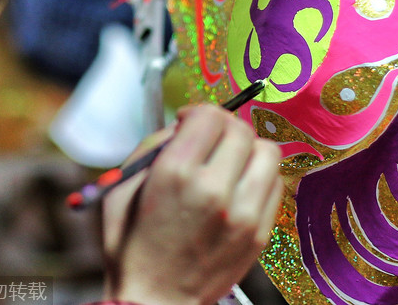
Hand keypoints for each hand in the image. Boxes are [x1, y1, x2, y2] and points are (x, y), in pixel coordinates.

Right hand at [102, 105, 283, 304]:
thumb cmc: (133, 246)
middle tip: (208, 139)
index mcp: (175, 174)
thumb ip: (153, 146)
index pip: (209, 116)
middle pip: (240, 129)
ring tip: (229, 161)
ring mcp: (243, 213)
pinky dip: (259, 176)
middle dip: (222, 126)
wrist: (155, 300)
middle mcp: (214, 190)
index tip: (189, 121)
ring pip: (267, 152)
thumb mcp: (122, 188)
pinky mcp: (260, 232)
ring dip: (247, 149)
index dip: (198, 111)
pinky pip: (275, 184)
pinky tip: (239, 186)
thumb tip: (183, 126)